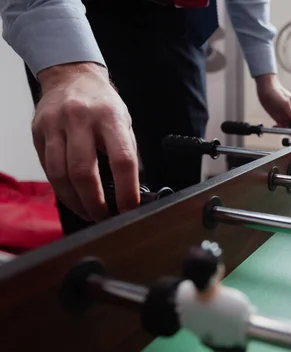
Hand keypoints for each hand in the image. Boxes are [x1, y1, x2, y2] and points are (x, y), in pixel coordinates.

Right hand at [33, 62, 139, 221]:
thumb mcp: (124, 120)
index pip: (122, 159)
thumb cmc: (102, 103)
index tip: (129, 208)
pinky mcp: (38, 133)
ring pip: (60, 175)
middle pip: (84, 172)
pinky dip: (61, 190)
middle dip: (95, 202)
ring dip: (75, 202)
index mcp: (110, 117)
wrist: (71, 76)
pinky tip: (73, 198)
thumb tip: (134, 189)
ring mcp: (55, 126)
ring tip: (88, 213)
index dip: (127, 189)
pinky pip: (48, 169)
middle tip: (104, 217)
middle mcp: (80, 119)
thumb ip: (126, 151)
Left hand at [255, 74, 290, 126]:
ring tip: (279, 126)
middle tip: (286, 128)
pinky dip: (278, 127)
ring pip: (287, 126)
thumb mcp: (286, 103)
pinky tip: (275, 126)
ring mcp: (284, 115)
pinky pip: (280, 125)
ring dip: (284, 128)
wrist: (265, 88)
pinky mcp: (277, 117)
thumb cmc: (276, 91)